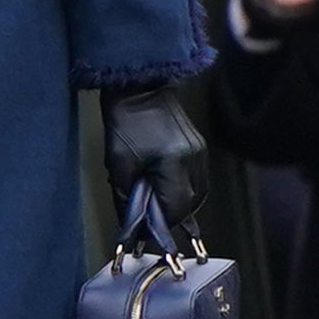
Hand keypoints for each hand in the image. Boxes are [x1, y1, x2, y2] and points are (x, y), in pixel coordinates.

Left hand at [102, 82, 208, 236]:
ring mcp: (199, 152)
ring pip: (198, 194)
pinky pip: (197, 179)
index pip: (176, 209)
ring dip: (180, 205)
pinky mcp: (199, 147)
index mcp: (174, 161)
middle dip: (171, 217)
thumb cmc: (126, 120)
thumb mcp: (118, 164)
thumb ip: (127, 198)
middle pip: (191, 205)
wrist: (139, 87)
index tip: (146, 232)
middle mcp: (193, 158)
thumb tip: (132, 223)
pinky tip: (169, 191)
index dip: (161, 225)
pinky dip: (185, 190)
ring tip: (158, 206)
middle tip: (150, 222)